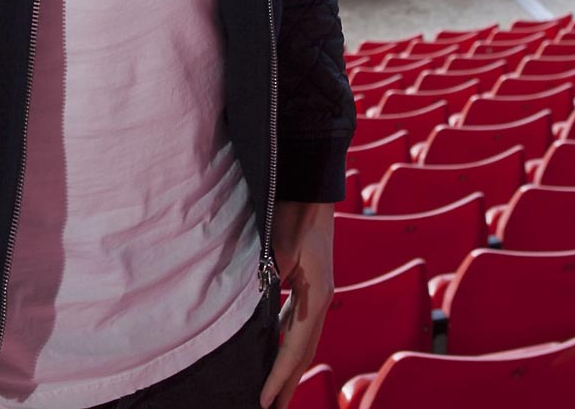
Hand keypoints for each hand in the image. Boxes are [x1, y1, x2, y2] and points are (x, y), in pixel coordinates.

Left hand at [258, 200, 335, 408]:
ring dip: (290, 365)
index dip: (279, 376)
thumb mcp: (278, 248)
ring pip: (302, 339)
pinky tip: (274, 347)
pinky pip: (297, 321)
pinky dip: (286, 341)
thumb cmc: (293, 213)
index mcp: (316, 297)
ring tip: (276, 390)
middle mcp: (319, 300)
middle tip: (273, 408)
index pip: (295, 348)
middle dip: (288, 382)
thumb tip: (255, 305)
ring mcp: (316, 293)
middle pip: (304, 352)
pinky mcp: (308, 284)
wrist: (309, 188)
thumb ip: (269, 277)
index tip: (265, 400)